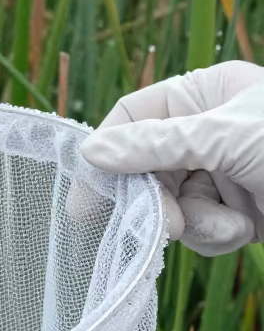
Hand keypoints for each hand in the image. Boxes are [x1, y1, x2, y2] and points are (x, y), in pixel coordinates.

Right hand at [80, 61, 263, 255]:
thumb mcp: (225, 137)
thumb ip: (157, 144)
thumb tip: (91, 151)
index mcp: (203, 95)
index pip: (134, 116)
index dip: (108, 152)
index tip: (85, 197)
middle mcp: (206, 131)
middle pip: (146, 169)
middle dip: (157, 201)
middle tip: (164, 224)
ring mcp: (219, 174)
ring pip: (172, 207)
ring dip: (196, 223)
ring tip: (228, 225)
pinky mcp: (232, 212)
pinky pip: (199, 230)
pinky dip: (218, 235)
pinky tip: (244, 229)